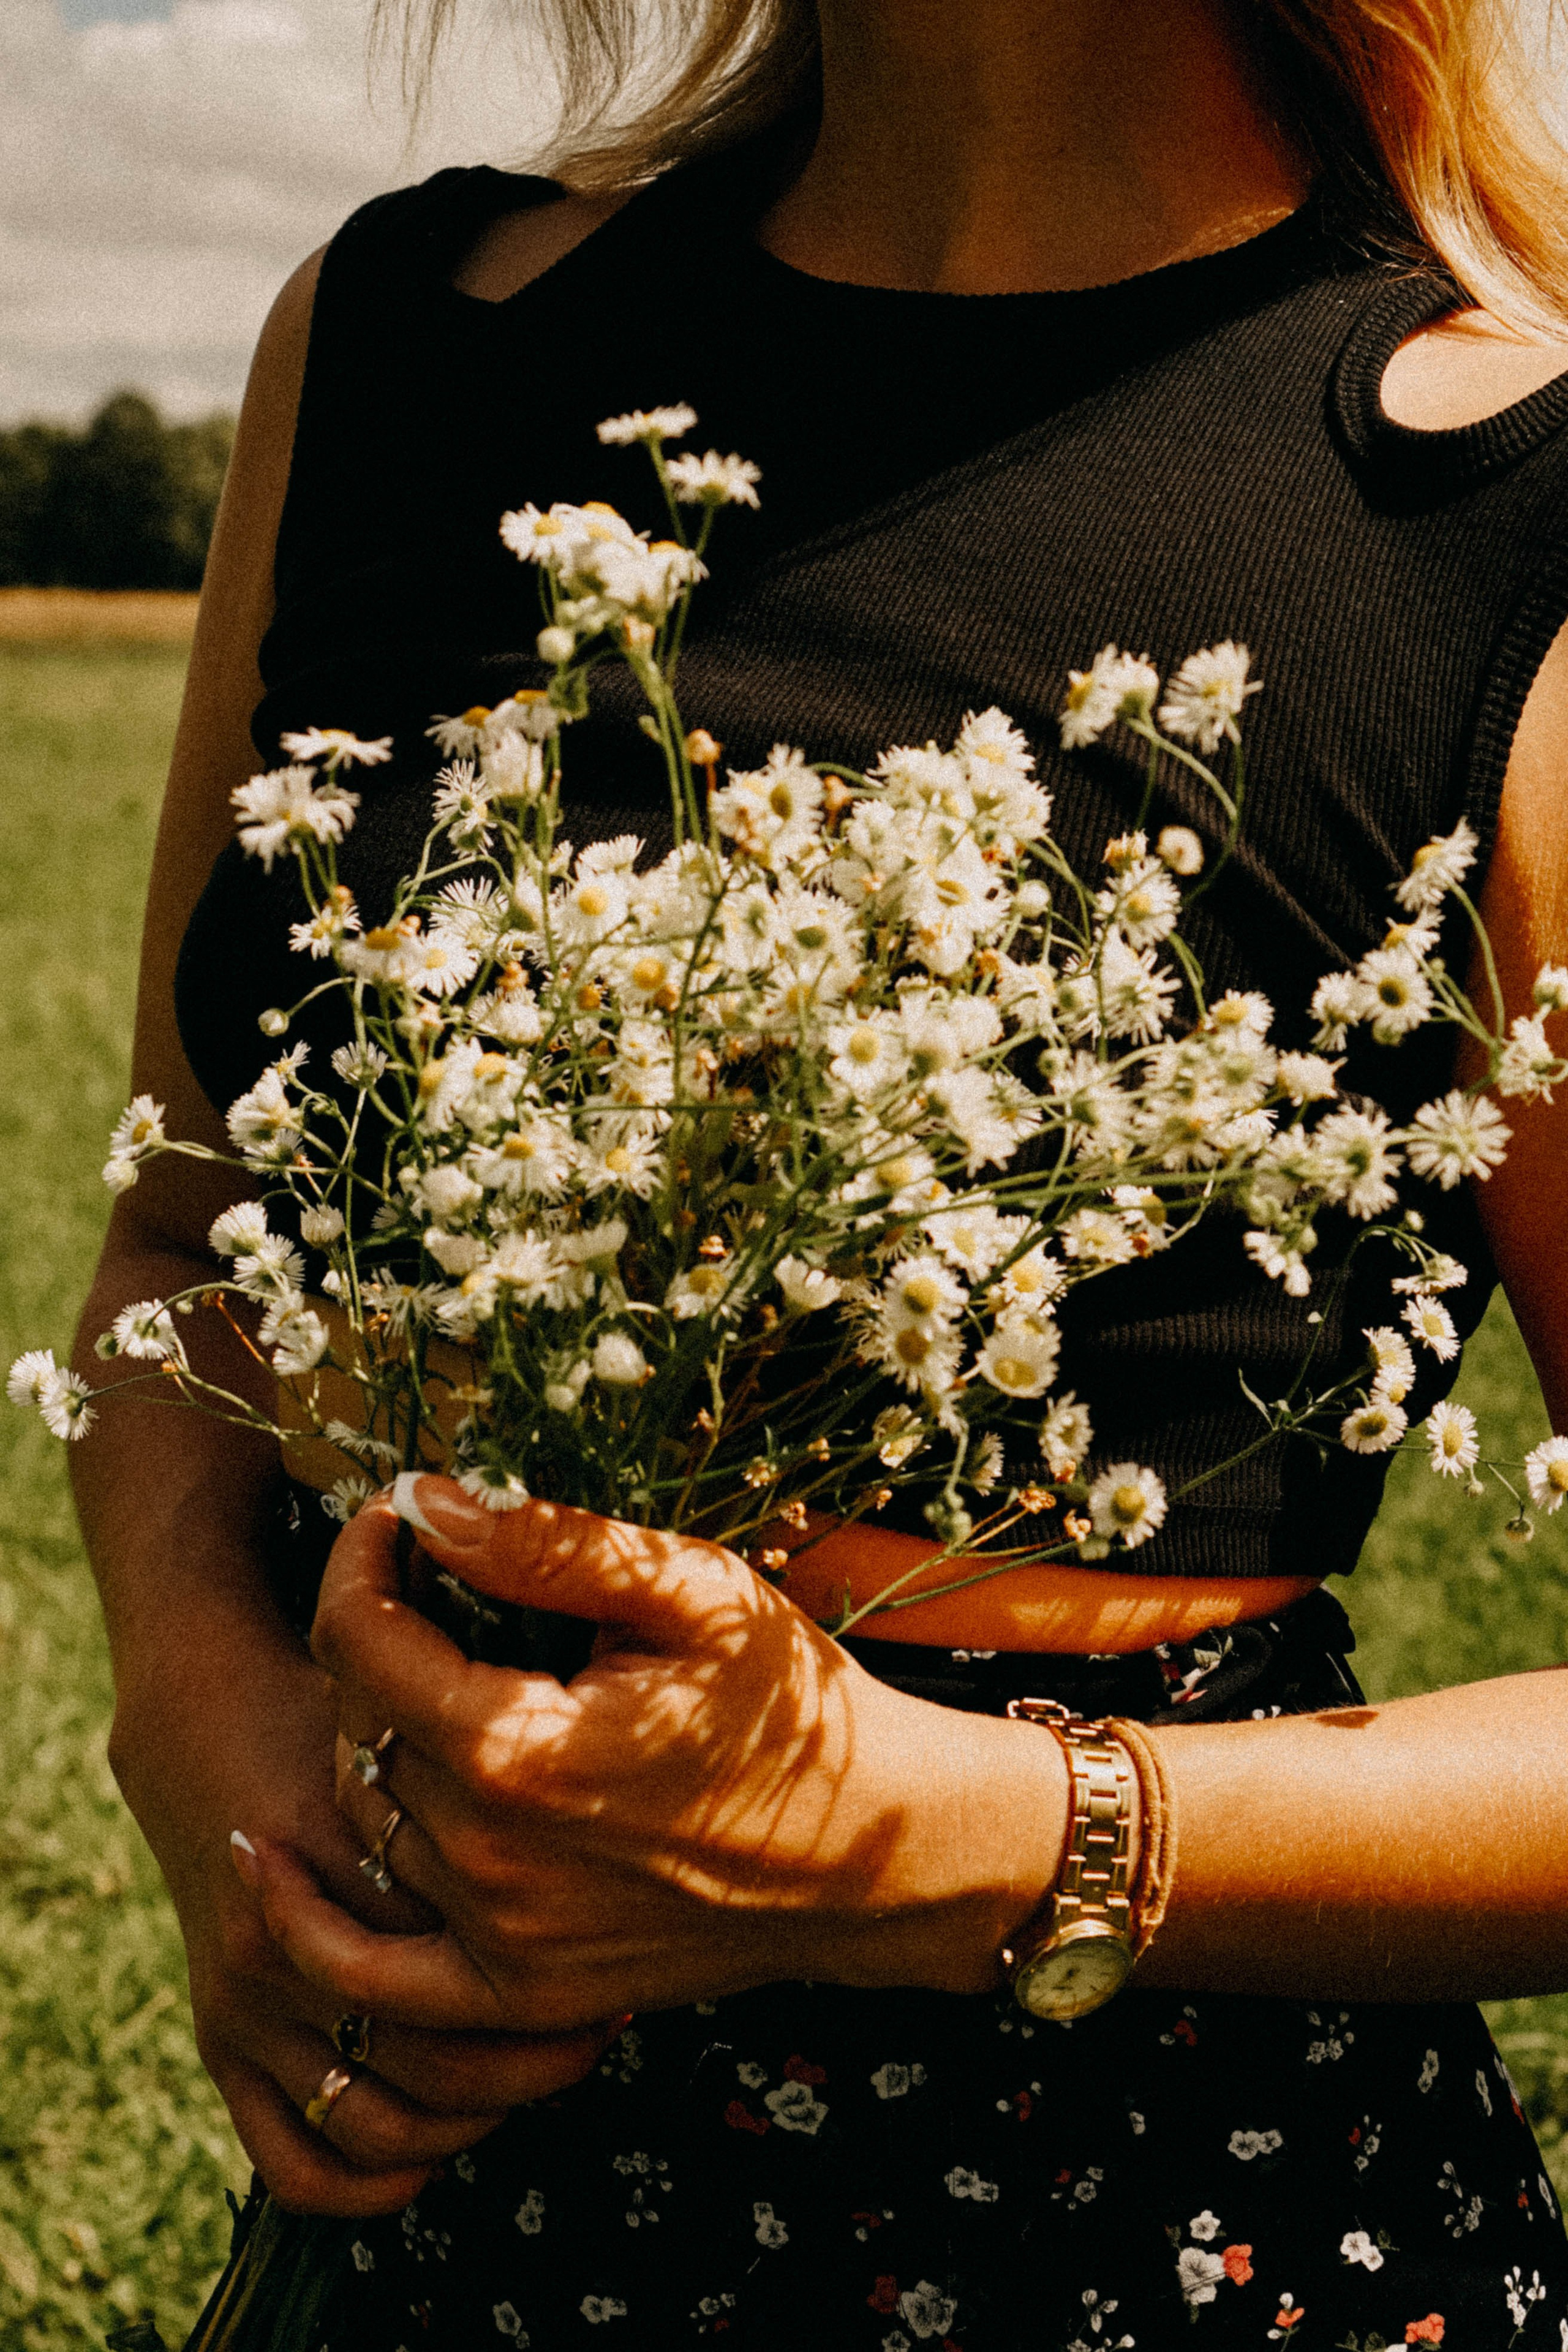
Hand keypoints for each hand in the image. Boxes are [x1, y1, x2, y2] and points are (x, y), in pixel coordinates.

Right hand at [112, 1596, 609, 2215]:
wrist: (210, 1721)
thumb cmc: (339, 1718)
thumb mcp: (411, 1731)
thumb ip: (486, 1793)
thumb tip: (613, 1841)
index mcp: (340, 1859)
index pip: (470, 1966)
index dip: (561, 1980)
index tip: (625, 1964)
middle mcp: (286, 1947)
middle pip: (440, 2060)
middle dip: (538, 2061)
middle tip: (601, 2024)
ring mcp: (248, 2006)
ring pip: (381, 2124)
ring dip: (470, 2123)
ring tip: (532, 2076)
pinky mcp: (220, 2041)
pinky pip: (294, 2161)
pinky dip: (367, 2184)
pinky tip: (433, 2157)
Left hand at [243, 1480, 1070, 2036]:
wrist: (879, 1854)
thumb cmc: (796, 1708)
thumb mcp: (695, 1593)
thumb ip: (548, 1547)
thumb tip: (425, 1501)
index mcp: (524, 1752)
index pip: (362, 1641)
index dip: (359, 1559)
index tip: (394, 1513)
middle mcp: (491, 1862)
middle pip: (352, 1724)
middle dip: (370, 1636)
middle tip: (427, 1584)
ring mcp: (500, 1945)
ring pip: (359, 1819)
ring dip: (362, 1740)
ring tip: (412, 1676)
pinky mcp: (520, 1997)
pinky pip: (369, 1977)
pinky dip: (306, 1925)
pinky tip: (266, 1860)